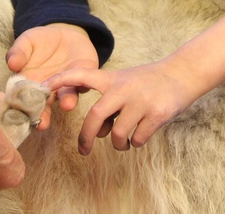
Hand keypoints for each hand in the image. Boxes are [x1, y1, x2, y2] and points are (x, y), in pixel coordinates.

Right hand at [6, 24, 98, 127]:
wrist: (66, 32)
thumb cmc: (41, 41)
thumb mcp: (27, 41)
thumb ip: (18, 51)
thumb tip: (12, 63)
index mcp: (31, 85)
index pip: (24, 101)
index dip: (22, 110)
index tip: (20, 117)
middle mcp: (49, 91)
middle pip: (45, 107)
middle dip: (43, 116)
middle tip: (42, 124)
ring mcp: (68, 85)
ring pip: (67, 97)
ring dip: (67, 102)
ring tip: (66, 105)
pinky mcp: (85, 76)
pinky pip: (84, 82)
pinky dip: (83, 85)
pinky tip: (81, 85)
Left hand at [44, 60, 197, 154]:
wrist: (181, 74)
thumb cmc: (148, 82)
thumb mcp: (124, 83)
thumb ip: (108, 104)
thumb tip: (99, 132)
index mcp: (112, 79)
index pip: (80, 75)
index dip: (60, 80)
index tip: (42, 87)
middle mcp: (123, 89)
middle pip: (95, 117)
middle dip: (86, 137)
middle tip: (83, 150)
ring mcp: (140, 102)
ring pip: (118, 135)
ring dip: (118, 144)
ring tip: (125, 141)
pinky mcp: (156, 114)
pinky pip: (137, 139)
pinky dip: (136, 142)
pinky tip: (141, 134)